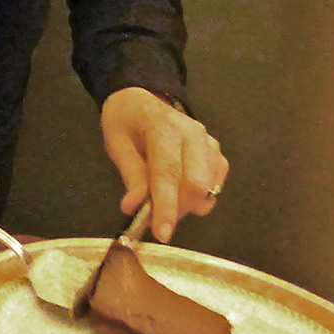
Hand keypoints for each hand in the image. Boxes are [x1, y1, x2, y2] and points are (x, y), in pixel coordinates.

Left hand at [100, 86, 226, 242]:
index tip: (162, 234)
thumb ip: (131, 177)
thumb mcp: (117, 145)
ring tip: (164, 201)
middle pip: (197, 184)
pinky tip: (180, 191)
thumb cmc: (125, 122)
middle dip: (178, 209)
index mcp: (163, 128)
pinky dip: (200, 196)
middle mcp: (193, 134)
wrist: (141, 99)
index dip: (166, 207)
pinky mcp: (217, 153)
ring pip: (209, 188)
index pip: (168, 174)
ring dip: (188, 205)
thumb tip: (134, 208)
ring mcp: (209, 143)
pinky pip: (216, 184)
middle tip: (157, 219)